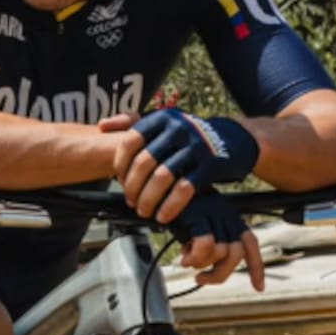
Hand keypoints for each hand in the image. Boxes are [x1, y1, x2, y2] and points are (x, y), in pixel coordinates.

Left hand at [100, 107, 259, 224]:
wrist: (233, 141)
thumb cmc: (189, 137)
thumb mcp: (164, 123)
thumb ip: (133, 123)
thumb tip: (103, 126)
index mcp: (162, 118)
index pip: (131, 141)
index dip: (121, 165)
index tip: (120, 180)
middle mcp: (178, 128)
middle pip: (144, 162)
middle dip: (133, 187)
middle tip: (130, 201)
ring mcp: (195, 146)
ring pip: (162, 177)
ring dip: (148, 199)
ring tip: (144, 211)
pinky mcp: (210, 165)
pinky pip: (184, 189)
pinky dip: (170, 206)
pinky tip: (163, 216)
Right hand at [171, 193, 264, 290]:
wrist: (157, 187)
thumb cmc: (172, 208)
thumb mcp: (194, 226)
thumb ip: (205, 243)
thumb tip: (201, 264)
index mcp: (228, 216)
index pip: (250, 243)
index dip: (256, 268)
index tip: (259, 287)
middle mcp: (225, 213)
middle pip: (237, 253)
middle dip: (219, 274)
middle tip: (201, 278)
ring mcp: (212, 213)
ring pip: (222, 252)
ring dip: (202, 265)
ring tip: (187, 261)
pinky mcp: (198, 214)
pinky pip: (205, 245)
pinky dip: (195, 258)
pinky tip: (184, 258)